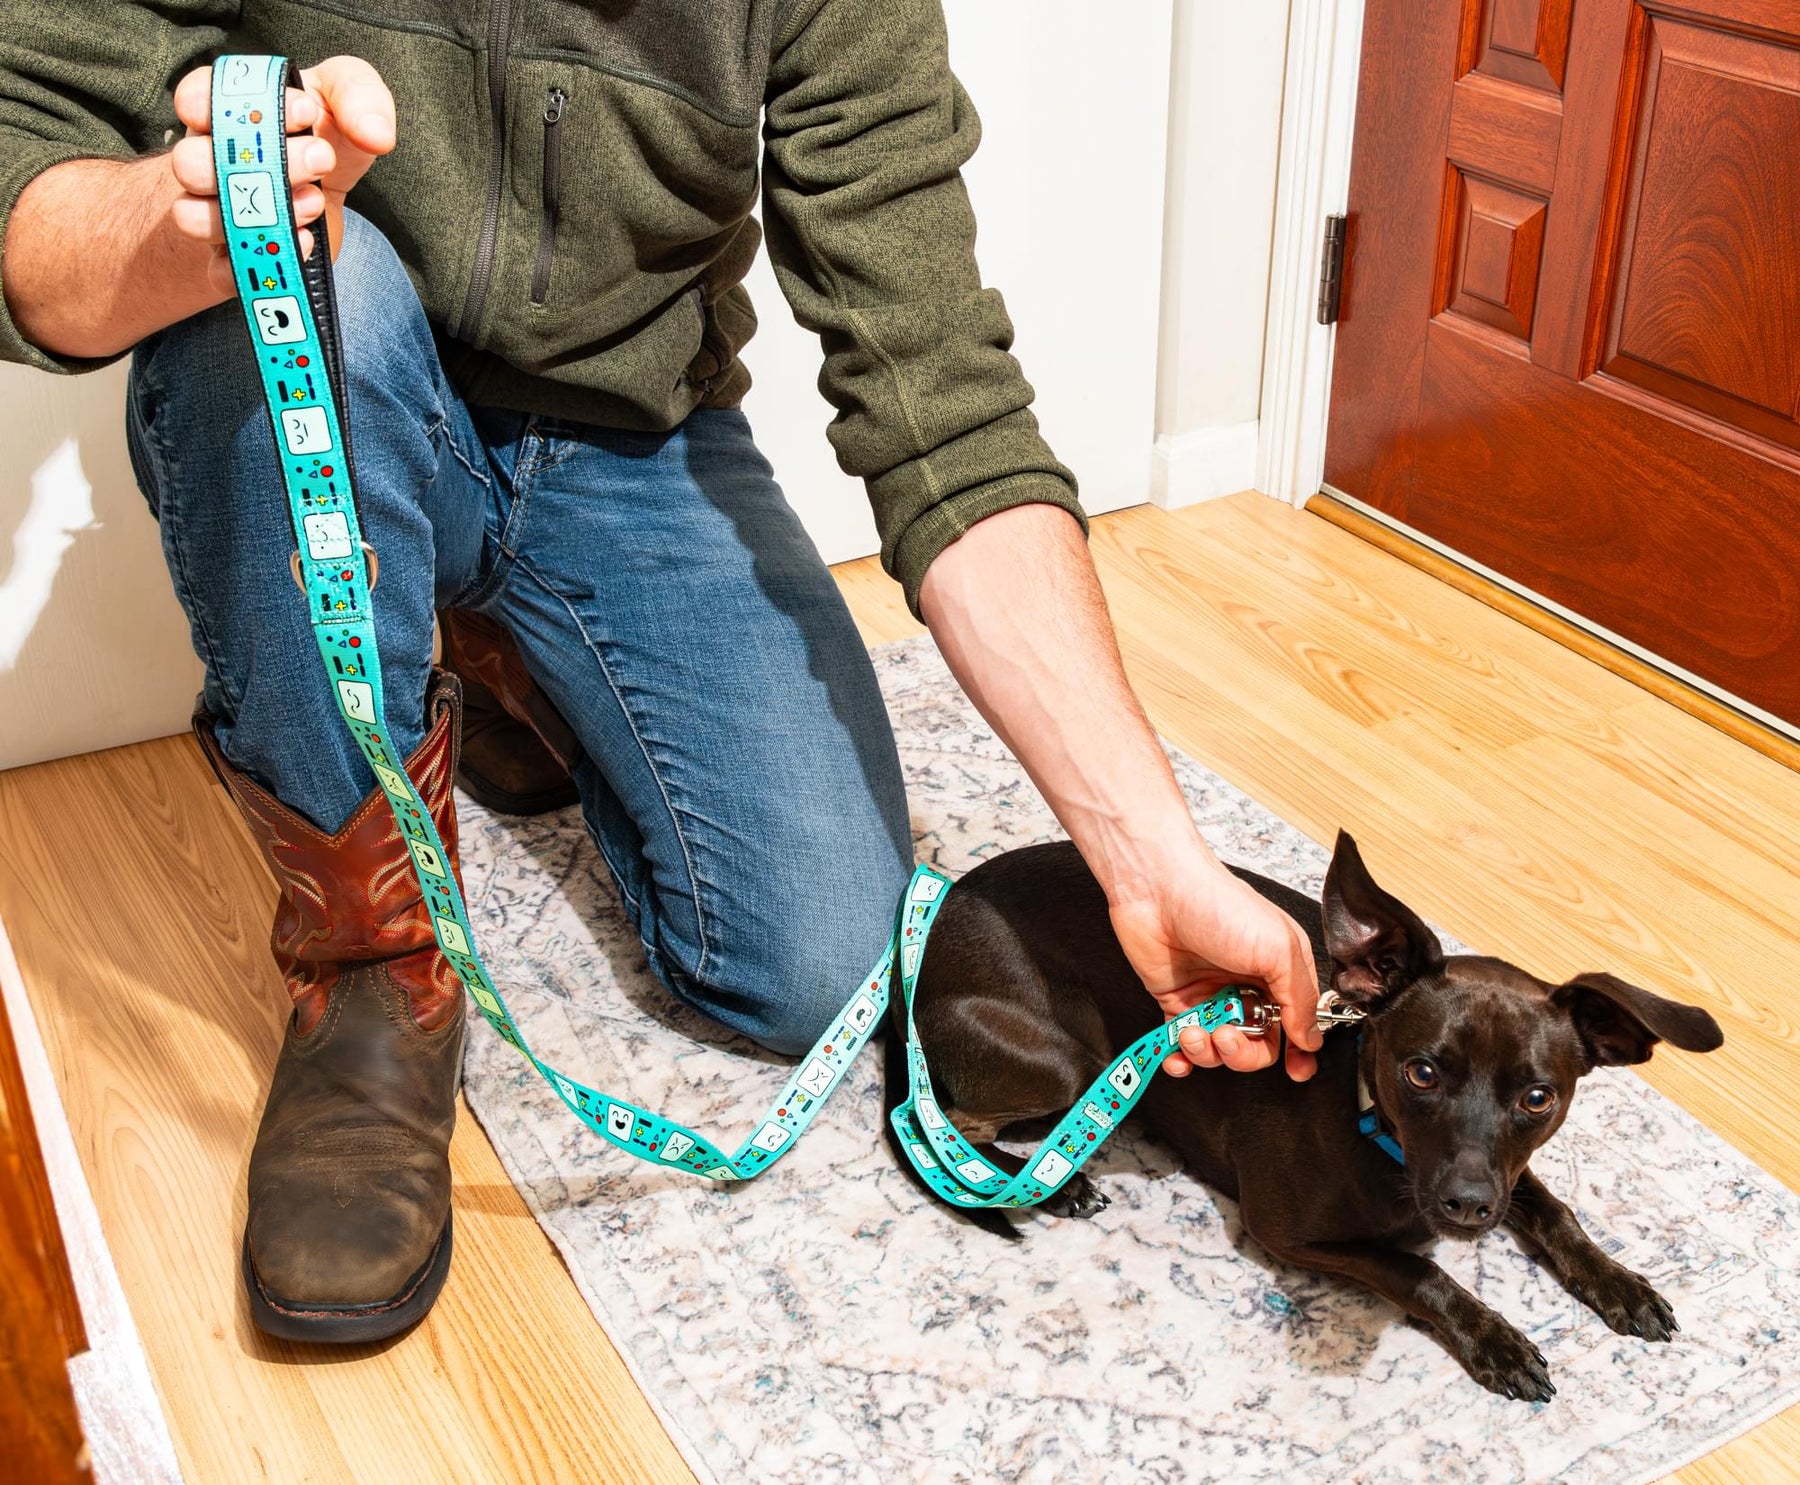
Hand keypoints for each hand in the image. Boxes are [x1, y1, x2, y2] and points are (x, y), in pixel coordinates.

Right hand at [168, 56, 395, 294]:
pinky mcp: (235, 259)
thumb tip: (376, 135)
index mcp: (224, 112)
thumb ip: (359, 96)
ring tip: (314, 201)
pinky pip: (222, 272)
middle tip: (322, 157)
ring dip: (255, 214)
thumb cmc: (328, 131)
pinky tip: (305, 241)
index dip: (230, 106)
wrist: (331, 188)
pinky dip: (261, 260)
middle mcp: (208, 160)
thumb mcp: (346, 95)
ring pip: (191, 218)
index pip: (190, 99)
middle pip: (188, 164)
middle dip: (259, 163)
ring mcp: (216, 212)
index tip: (304, 111)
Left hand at [1109, 850, 1321, 1080]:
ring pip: (1218, 1051)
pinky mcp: (1175, 1001)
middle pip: (1257, 1046)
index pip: (1298, 1024)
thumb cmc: (1220, 905)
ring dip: (1208, 1053)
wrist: (1156, 887)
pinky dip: (1179, 1058)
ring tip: (1194, 1032)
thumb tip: (1310, 1038)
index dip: (1299, 1052)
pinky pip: (1181, 1045)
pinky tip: (1176, 1055)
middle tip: (1226, 1035)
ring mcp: (1211, 996)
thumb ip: (1299, 998)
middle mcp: (1247, 988)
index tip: (1295, 1070)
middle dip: (1243, 1053)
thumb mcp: (1277, 948)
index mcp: (1279, 973)